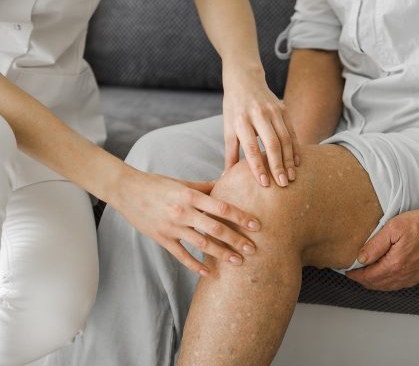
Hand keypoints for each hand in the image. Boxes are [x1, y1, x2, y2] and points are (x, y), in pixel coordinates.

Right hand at [113, 169, 260, 275]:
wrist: (126, 190)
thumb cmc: (156, 184)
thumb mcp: (182, 183)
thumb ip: (205, 187)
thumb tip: (227, 182)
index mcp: (190, 196)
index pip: (221, 207)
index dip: (240, 217)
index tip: (256, 225)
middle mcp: (183, 212)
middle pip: (215, 229)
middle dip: (236, 240)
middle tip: (253, 249)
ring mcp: (172, 227)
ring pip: (202, 245)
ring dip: (222, 254)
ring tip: (238, 262)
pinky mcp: (162, 238)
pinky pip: (182, 255)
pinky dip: (195, 266)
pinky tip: (209, 273)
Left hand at [222, 65, 299, 186]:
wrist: (245, 79)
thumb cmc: (234, 108)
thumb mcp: (228, 127)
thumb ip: (230, 152)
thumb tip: (225, 177)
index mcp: (241, 121)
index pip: (251, 147)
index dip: (258, 166)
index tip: (264, 183)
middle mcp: (258, 115)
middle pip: (272, 144)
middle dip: (278, 165)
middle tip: (283, 184)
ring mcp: (273, 110)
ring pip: (285, 139)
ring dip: (289, 160)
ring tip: (291, 177)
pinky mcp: (283, 109)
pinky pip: (292, 131)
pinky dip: (295, 148)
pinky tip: (297, 162)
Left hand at [346, 206, 418, 290]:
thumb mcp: (392, 229)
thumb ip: (374, 245)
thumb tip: (360, 259)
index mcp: (395, 265)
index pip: (369, 276)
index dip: (355, 275)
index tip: (347, 271)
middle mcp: (405, 275)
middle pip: (378, 284)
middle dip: (364, 281)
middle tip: (354, 274)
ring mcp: (415, 276)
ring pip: (389, 286)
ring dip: (376, 283)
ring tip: (366, 276)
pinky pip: (401, 284)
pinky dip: (389, 283)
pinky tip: (386, 276)